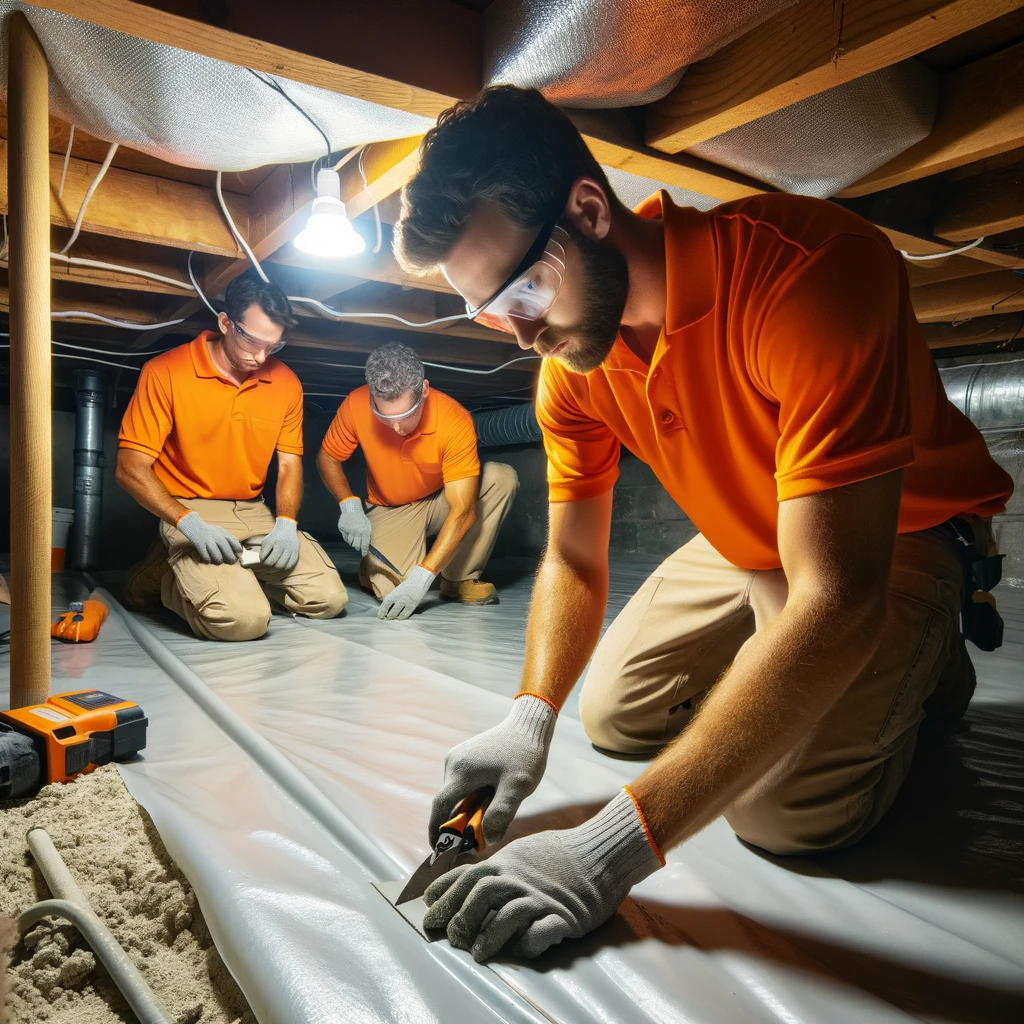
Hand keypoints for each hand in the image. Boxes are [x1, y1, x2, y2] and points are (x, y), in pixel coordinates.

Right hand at [175, 511, 241, 564]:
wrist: (195, 525)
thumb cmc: (210, 530)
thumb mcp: (221, 531)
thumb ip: (229, 538)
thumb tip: (239, 549)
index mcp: (224, 534)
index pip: (234, 542)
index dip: (238, 549)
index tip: (238, 553)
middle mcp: (218, 538)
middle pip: (227, 552)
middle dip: (230, 559)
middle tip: (231, 562)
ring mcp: (209, 542)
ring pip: (217, 557)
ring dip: (219, 561)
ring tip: (219, 561)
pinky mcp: (200, 546)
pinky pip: (206, 557)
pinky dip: (208, 560)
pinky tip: (208, 560)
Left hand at [260, 517, 299, 570]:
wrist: (287, 530)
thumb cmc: (274, 538)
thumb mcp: (266, 541)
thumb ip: (263, 552)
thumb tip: (263, 563)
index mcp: (272, 542)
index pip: (264, 557)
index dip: (262, 560)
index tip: (262, 559)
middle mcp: (282, 546)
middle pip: (274, 563)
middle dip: (269, 565)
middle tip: (269, 563)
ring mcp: (290, 550)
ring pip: (282, 565)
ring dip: (277, 567)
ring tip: (275, 564)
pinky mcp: (296, 553)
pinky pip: (290, 565)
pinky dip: (285, 567)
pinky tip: (282, 565)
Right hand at [337, 497, 370, 555]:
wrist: (352, 510)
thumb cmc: (361, 519)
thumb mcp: (367, 526)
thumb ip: (367, 535)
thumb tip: (366, 545)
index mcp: (365, 532)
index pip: (364, 545)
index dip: (364, 551)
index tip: (363, 555)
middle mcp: (357, 532)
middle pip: (356, 545)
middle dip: (357, 547)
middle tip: (357, 547)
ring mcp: (349, 531)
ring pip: (350, 542)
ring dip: (352, 542)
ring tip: (353, 537)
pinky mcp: (343, 529)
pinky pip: (345, 538)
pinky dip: (347, 538)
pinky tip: (349, 533)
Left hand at [378, 565, 434, 619]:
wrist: (418, 581)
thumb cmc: (407, 585)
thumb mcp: (397, 591)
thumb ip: (392, 598)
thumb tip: (387, 608)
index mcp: (393, 594)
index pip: (384, 606)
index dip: (381, 612)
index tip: (380, 616)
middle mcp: (398, 599)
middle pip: (391, 612)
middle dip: (388, 617)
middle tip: (388, 618)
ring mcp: (405, 603)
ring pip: (398, 615)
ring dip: (395, 617)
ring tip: (394, 617)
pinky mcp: (412, 605)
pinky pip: (405, 614)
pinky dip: (402, 617)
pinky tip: (400, 617)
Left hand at [423, 788, 662, 960]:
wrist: (599, 853)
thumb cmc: (556, 856)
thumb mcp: (518, 854)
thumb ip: (492, 868)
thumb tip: (460, 883)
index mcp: (505, 863)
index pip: (465, 877)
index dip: (443, 896)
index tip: (427, 911)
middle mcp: (518, 879)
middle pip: (480, 895)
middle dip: (459, 918)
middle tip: (451, 938)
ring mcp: (541, 897)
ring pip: (507, 915)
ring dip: (488, 937)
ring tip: (478, 954)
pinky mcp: (563, 916)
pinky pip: (542, 933)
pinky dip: (529, 943)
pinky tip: (520, 949)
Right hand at [429, 695, 554, 845]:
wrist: (528, 726)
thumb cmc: (524, 755)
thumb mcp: (517, 787)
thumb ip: (501, 813)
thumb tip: (487, 838)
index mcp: (461, 772)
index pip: (440, 807)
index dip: (437, 831)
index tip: (440, 850)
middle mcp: (453, 764)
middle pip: (449, 801)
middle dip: (459, 821)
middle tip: (478, 835)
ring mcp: (457, 757)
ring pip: (456, 792)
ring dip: (467, 807)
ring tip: (491, 810)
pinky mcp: (464, 755)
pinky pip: (462, 782)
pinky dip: (470, 795)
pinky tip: (491, 795)